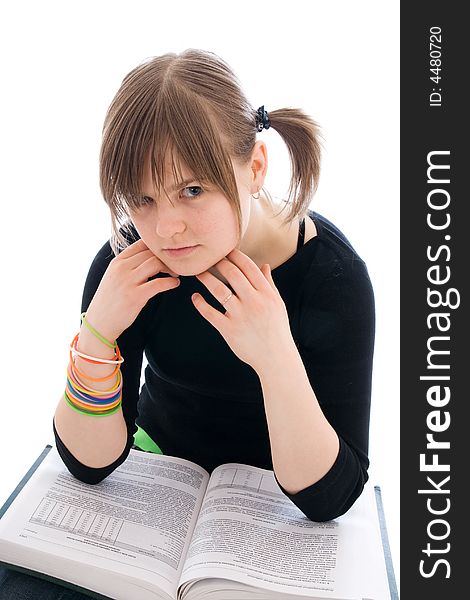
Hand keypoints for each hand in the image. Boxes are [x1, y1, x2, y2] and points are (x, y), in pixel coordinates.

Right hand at [85, 239, 179, 340]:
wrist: (99, 323)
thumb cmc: (110, 300)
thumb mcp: (114, 276)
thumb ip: (128, 265)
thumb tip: (148, 256)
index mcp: (117, 262)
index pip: (141, 244)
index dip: (157, 247)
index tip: (165, 255)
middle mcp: (121, 268)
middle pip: (150, 253)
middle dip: (166, 258)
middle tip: (174, 266)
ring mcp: (128, 282)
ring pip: (155, 263)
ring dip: (170, 268)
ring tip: (175, 275)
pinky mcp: (135, 296)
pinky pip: (159, 283)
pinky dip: (171, 282)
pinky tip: (174, 284)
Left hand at [192, 249, 292, 371]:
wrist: (275, 357)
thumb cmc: (277, 329)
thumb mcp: (277, 304)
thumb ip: (269, 284)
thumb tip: (264, 266)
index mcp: (266, 293)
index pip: (248, 267)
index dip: (235, 255)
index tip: (225, 250)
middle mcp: (253, 301)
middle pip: (232, 274)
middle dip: (218, 262)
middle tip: (208, 258)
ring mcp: (240, 315)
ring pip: (218, 290)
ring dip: (205, 278)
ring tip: (197, 272)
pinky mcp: (228, 329)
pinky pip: (210, 313)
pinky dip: (200, 303)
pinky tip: (195, 297)